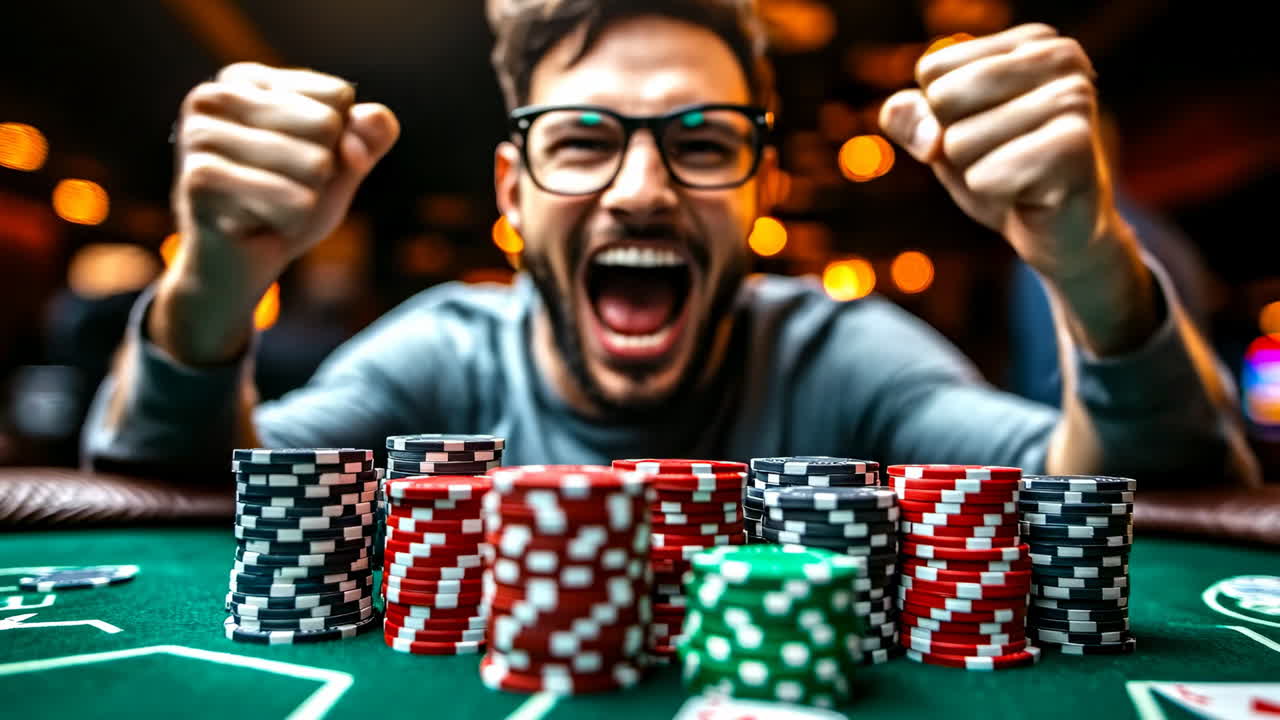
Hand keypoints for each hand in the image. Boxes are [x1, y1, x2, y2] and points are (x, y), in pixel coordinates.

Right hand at [157, 63, 398, 361]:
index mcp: (248, 79)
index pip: (338, 95)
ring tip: (270, 206)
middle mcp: (215, 96)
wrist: (240, 264)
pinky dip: (292, 222)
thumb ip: (370, 134)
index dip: (339, 140)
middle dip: (324, 171)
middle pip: (327, 125)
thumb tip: (372, 118)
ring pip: (316, 164)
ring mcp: (200, 136)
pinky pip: (295, 201)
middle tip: (283, 188)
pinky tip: (259, 224)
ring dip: (308, 200)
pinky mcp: (199, 179)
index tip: (300, 158)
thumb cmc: (291, 203)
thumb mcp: (342, 164)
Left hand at [880, 24, 1116, 279]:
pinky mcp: (1074, 146)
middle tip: (1001, 158)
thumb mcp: (942, 138)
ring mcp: (1073, 98)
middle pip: (942, 99)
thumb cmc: (1002, 174)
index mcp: (1031, 40)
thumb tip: (926, 132)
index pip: (932, 69)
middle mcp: (1060, 56)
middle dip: (954, 145)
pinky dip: (995, 196)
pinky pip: (984, 177)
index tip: (985, 130)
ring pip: (957, 142)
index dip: (939, 116)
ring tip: (1019, 177)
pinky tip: (1033, 195)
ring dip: (976, 174)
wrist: (1062, 233)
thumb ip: (910, 119)